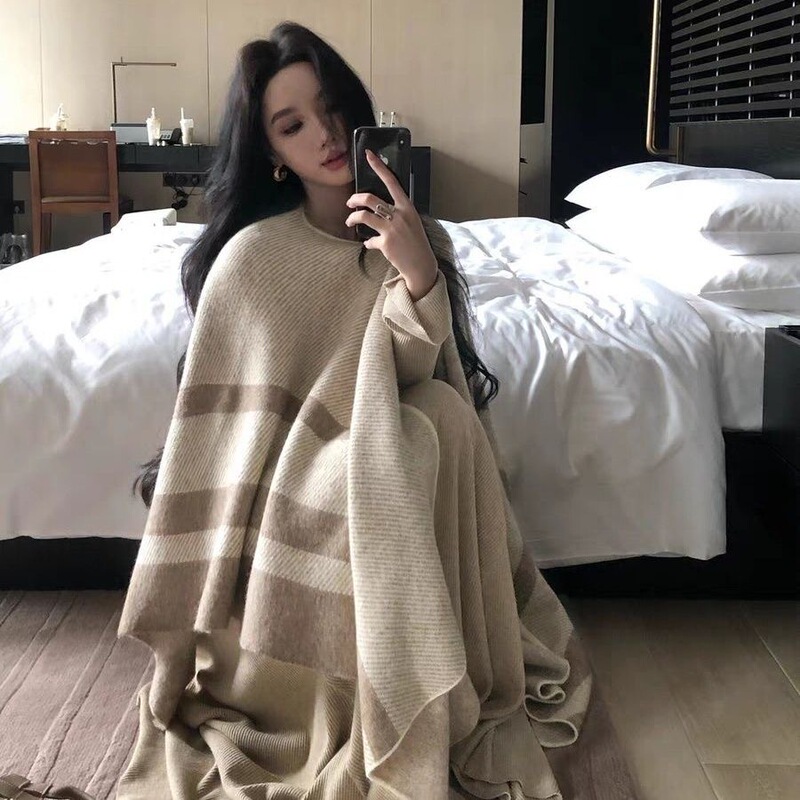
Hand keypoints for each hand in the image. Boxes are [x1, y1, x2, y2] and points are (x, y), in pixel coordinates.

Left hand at [345, 150, 437, 300]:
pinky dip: (368, 243)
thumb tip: (379, 209)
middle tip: (350, 203)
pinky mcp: (385, 243)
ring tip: (349, 222)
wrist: (421, 265)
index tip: (368, 154)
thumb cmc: (416, 243)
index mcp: (407, 207)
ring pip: (363, 215)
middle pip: (369, 198)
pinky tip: (370, 245)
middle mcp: (399, 215)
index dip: (379, 167)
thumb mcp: (411, 222)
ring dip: (352, 218)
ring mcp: (392, 229)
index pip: (391, 182)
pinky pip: (369, 240)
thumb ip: (397, 213)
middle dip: (355, 199)